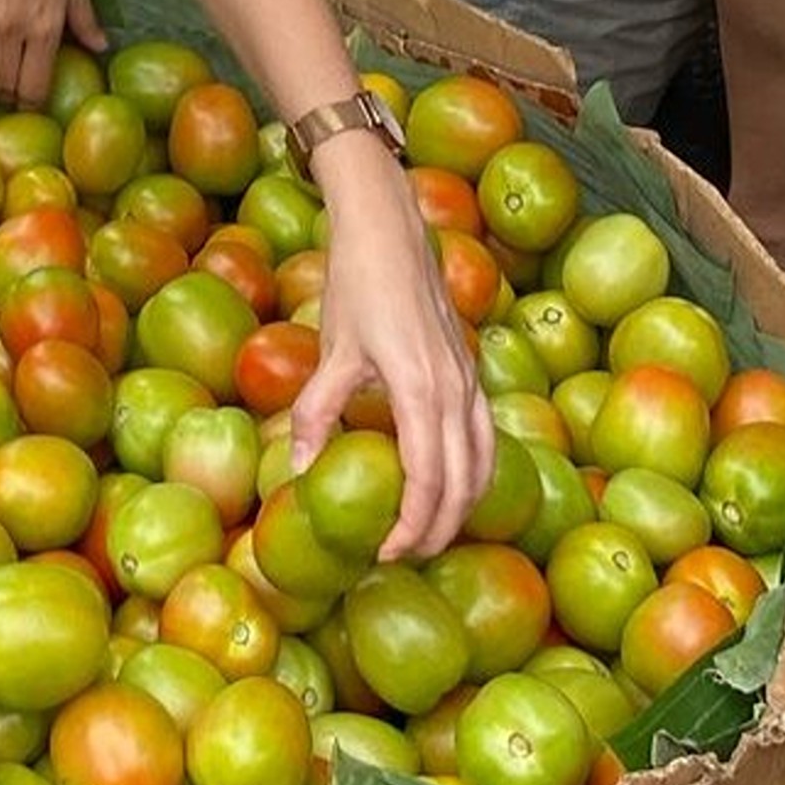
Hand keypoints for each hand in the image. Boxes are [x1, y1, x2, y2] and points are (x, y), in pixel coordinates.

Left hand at [288, 133, 493, 559]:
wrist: (392, 229)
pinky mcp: (471, 371)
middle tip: (405, 555)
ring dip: (462, 504)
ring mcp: (470, 380)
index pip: (428, 479)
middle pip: (463, 482)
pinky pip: (485, 435)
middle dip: (439, 527)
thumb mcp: (331, 349)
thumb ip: (318, 411)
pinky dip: (475, 471)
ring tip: (429, 532)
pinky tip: (451, 484)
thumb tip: (299, 471)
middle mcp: (457, 390)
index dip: (412, 524)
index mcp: (421, 390)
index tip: (387, 552)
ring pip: (483, 462)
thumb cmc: (358, 284)